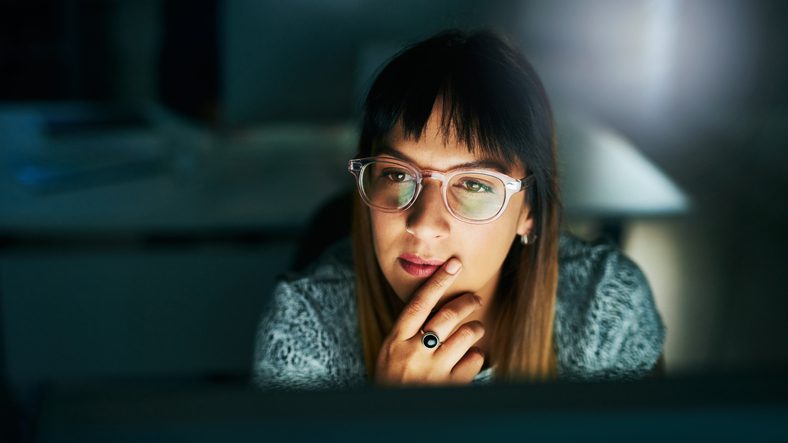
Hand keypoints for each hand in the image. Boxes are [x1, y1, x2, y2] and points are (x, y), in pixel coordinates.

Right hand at [374, 258, 485, 385]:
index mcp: (395, 341)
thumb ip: (407, 332)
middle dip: (466, 302)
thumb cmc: (393, 382)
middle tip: (475, 299)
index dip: (438, 281)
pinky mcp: (450, 387)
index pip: (419, 302)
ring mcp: (433, 371)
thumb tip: (432, 304)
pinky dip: (476, 355)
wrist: (396, 420)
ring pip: (466, 335)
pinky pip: (474, 360)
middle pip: (447, 316)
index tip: (454, 264)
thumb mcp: (390, 354)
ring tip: (475, 329)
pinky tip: (470, 356)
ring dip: (475, 328)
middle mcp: (413, 353)